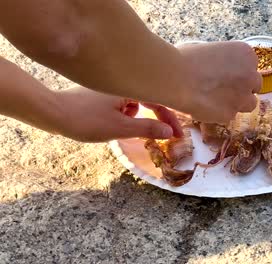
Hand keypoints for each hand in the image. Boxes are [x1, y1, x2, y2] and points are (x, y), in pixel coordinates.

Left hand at [54, 86, 182, 142]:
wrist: (54, 114)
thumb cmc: (86, 120)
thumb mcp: (120, 128)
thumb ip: (147, 129)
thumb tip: (169, 132)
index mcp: (130, 86)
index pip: (159, 101)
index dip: (171, 119)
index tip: (178, 135)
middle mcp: (123, 83)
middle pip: (150, 100)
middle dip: (158, 119)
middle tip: (168, 135)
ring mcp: (113, 88)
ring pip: (137, 103)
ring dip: (140, 117)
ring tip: (131, 131)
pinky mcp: (104, 94)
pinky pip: (124, 104)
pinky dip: (126, 115)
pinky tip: (116, 125)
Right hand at [176, 41, 261, 122]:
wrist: (175, 76)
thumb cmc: (186, 58)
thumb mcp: (211, 50)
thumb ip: (223, 60)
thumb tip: (219, 67)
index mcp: (246, 54)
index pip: (252, 66)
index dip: (239, 72)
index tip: (227, 75)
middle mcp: (250, 75)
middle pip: (255, 85)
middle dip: (243, 88)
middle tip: (225, 89)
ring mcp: (242, 97)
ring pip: (249, 104)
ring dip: (237, 103)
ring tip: (217, 101)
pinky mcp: (231, 114)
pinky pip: (230, 115)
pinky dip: (220, 114)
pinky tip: (205, 107)